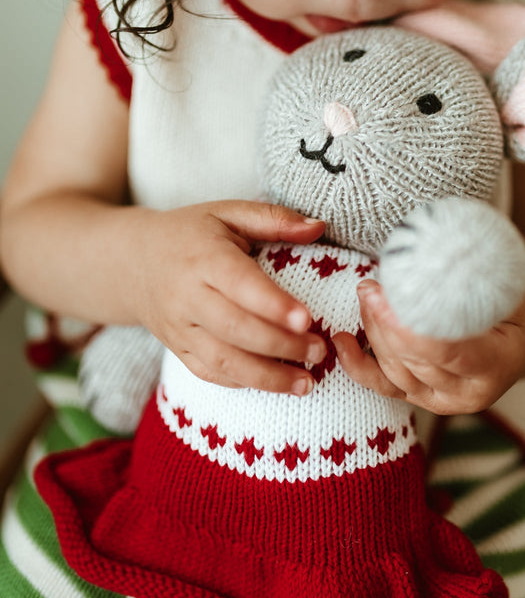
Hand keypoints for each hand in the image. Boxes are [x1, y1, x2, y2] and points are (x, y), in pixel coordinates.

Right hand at [128, 200, 326, 393]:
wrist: (131, 263)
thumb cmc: (191, 233)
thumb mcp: (228, 213)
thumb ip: (274, 219)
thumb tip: (319, 226)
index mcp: (203, 257)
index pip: (239, 284)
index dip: (273, 304)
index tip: (307, 319)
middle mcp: (187, 296)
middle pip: (234, 328)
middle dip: (280, 345)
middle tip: (320, 352)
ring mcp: (178, 328)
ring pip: (222, 360)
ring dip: (267, 377)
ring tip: (306, 382)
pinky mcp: (177, 349)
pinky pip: (209, 373)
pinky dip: (243, 383)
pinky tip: (275, 384)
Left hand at [333, 280, 524, 414]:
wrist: (510, 343)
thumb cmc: (509, 307)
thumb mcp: (506, 289)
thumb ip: (479, 278)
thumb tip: (444, 244)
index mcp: (497, 365)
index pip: (448, 351)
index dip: (413, 328)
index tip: (388, 293)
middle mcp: (467, 393)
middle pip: (415, 361)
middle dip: (386, 322)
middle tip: (369, 286)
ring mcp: (440, 401)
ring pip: (395, 370)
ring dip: (373, 331)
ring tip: (365, 294)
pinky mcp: (416, 398)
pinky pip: (381, 385)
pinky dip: (357, 365)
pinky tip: (341, 341)